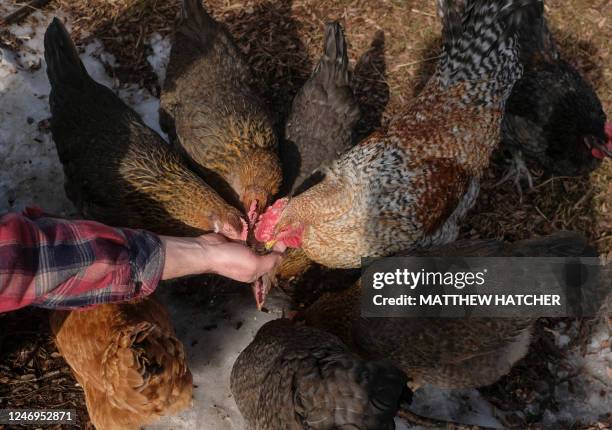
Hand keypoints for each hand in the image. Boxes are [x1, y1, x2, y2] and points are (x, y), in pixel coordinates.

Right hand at [160, 234, 280, 282]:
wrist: (207, 250)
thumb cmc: (232, 260)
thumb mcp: (254, 264)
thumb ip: (271, 260)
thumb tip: (283, 253)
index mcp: (255, 272)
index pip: (272, 262)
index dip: (280, 252)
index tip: (288, 238)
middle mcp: (250, 261)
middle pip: (266, 251)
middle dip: (274, 241)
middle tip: (283, 228)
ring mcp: (242, 250)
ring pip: (258, 241)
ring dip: (265, 233)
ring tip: (275, 223)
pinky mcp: (236, 239)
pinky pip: (249, 233)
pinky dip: (255, 228)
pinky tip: (263, 221)